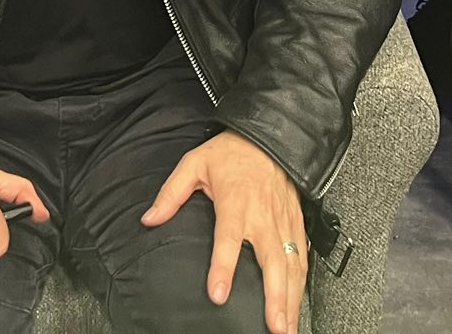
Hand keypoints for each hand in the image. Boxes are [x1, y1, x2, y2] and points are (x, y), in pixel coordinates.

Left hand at [143, 131, 306, 333]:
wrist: (268, 136)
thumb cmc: (230, 152)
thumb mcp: (194, 163)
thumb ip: (171, 193)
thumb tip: (149, 219)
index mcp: (236, 202)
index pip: (228, 239)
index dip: (223, 267)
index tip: (218, 295)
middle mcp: (263, 216)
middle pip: (272, 261)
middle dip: (275, 297)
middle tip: (274, 327)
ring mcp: (282, 221)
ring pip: (291, 265)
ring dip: (291, 298)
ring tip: (287, 327)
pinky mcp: (295, 223)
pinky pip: (302, 256)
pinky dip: (302, 283)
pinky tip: (297, 304)